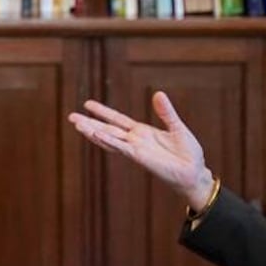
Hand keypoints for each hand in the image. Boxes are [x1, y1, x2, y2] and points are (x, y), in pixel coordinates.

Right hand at [68, 91, 215, 209]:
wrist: (194, 172)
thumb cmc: (187, 153)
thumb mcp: (177, 127)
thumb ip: (166, 112)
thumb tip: (158, 93)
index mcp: (142, 132)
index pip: (117, 119)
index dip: (103, 112)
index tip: (87, 104)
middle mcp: (135, 141)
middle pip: (107, 129)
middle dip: (89, 123)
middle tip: (71, 117)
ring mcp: (135, 149)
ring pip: (109, 139)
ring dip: (93, 132)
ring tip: (77, 125)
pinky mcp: (140, 157)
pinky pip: (121, 147)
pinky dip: (109, 141)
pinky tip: (96, 134)